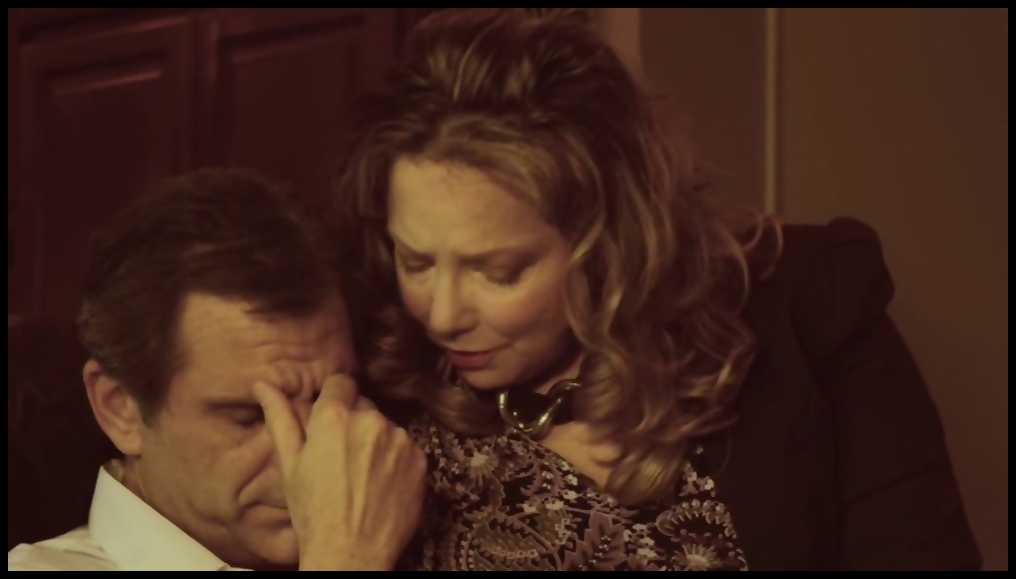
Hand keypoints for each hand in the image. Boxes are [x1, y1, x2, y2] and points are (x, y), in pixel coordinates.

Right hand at [253, 375, 426, 570]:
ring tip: (362, 476)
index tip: (331, 424)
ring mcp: (399, 439)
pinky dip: (396, 461)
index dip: (335, 400)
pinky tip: (381, 485)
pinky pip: (406, 449)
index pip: (341, 383)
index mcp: (334, 416)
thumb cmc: (313, 511)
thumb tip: (262, 384)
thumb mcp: (290, 464)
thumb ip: (279, 417)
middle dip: (354, 423)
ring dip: (377, 442)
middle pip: (364, 406)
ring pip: (386, 428)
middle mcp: (371, 419)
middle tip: (342, 458)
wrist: (350, 554)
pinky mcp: (420, 459)